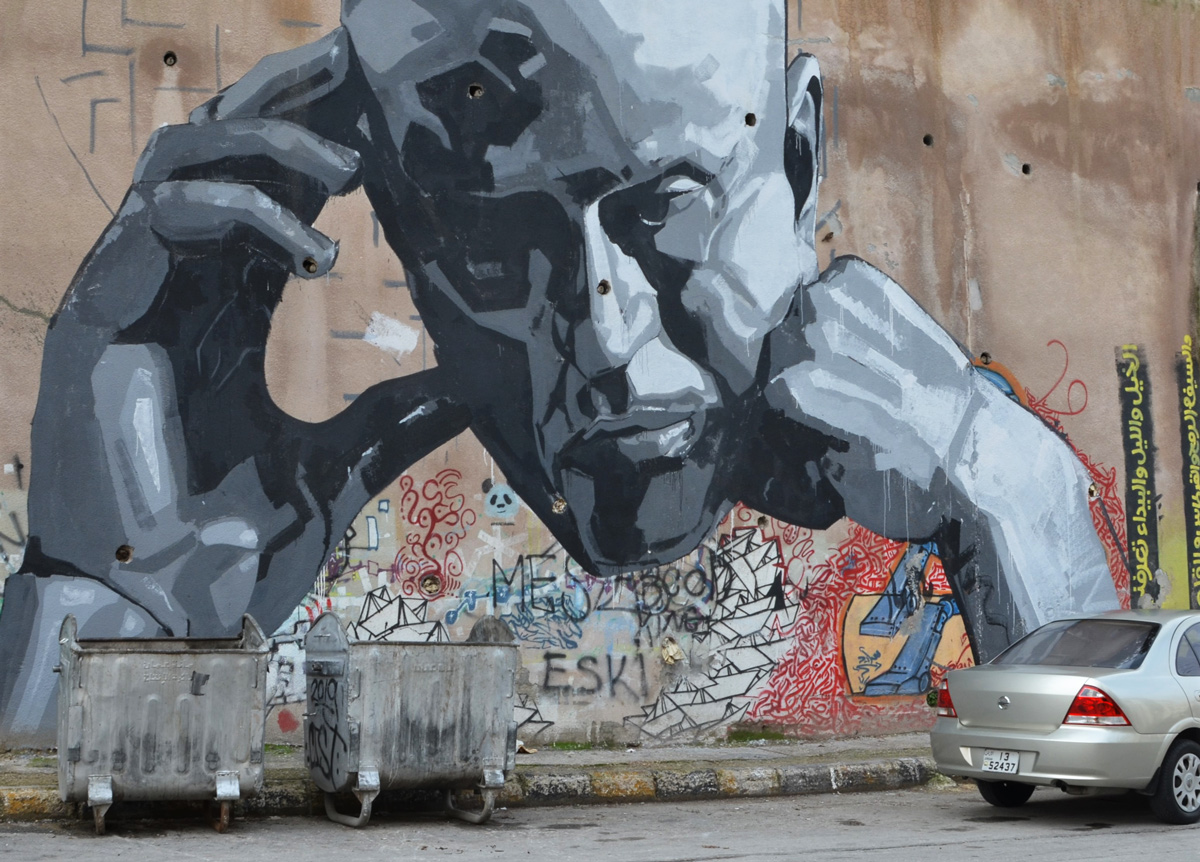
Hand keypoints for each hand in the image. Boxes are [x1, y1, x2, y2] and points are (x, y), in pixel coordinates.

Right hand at [18, 32, 468, 638]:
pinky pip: (162, 220)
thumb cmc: (232, 549)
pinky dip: (241, 213)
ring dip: (269, 145)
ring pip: (182, 160)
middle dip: (292, 113)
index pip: (268, 199)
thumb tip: (470, 384)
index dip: (325, 153)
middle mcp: (178, 292)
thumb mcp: (336, 467)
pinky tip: (313, 251)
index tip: (399, 135)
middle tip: (367, 92)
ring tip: (352, 167)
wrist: (161, 620)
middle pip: (219, 154)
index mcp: (225, 316)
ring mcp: (133, 299)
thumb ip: (394, 417)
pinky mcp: (98, 318)